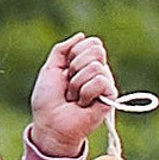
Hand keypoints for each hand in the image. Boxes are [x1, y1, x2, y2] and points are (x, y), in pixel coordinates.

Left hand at [30, 34, 116, 159]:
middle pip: (97, 50)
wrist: (49, 124)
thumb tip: (82, 35)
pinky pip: (101, 81)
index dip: (75, 54)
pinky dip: (85, 92)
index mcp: (85, 63)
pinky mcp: (110, 97)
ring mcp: (105, 84)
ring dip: (77, 84)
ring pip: (95, 67)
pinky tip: (83, 104)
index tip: (65, 70)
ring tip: (74, 97)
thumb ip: (63, 49)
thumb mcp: (50, 68)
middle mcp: (98, 72)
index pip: (92, 43)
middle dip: (75, 66)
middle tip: (69, 85)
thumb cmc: (48, 100)